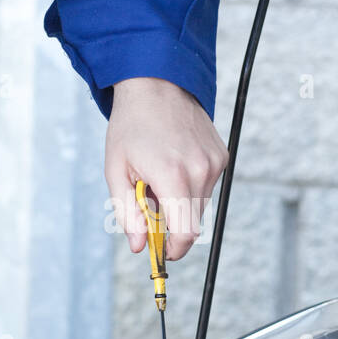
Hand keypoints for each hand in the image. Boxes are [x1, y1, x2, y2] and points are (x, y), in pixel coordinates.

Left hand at [105, 77, 228, 260]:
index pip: (185, 233)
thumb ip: (128, 213)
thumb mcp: (116, 171)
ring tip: (160, 176)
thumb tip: (139, 246)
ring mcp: (214, 163)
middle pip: (192, 222)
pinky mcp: (221, 156)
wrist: (156, 85)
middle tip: (149, 205)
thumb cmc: (131, 126)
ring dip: (180, 202)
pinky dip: (190, 184)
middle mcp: (200, 171)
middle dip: (172, 224)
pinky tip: (175, 162)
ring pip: (200, 205)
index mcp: (172, 176)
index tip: (164, 253)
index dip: (174, 249)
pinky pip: (207, 185)